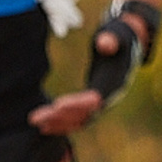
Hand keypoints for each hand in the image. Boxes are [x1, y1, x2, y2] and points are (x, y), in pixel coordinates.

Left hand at [29, 10, 150, 131]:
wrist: (126, 46)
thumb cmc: (118, 38)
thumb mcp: (117, 35)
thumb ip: (111, 40)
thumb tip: (104, 43)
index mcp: (114, 83)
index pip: (95, 99)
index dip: (77, 103)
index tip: (57, 105)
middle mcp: (109, 98)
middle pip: (84, 114)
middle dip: (60, 117)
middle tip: (35, 117)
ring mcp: (102, 104)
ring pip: (79, 120)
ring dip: (57, 123)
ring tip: (34, 121)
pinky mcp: (93, 105)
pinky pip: (77, 119)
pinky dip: (62, 124)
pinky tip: (43, 126)